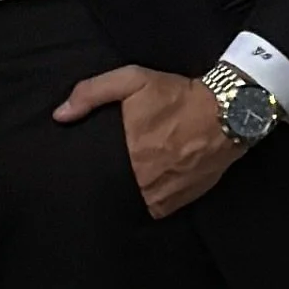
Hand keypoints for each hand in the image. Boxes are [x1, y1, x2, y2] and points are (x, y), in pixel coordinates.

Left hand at [52, 63, 234, 217]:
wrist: (229, 113)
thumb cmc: (178, 96)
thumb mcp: (132, 81)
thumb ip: (92, 94)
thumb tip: (59, 115)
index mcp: (129, 155)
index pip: (95, 176)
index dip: (85, 172)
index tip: (79, 167)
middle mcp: (145, 182)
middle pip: (112, 191)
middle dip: (105, 182)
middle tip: (103, 170)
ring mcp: (164, 196)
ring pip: (133, 202)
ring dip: (127, 193)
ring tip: (123, 179)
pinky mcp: (181, 202)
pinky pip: (155, 208)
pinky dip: (148, 199)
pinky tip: (146, 184)